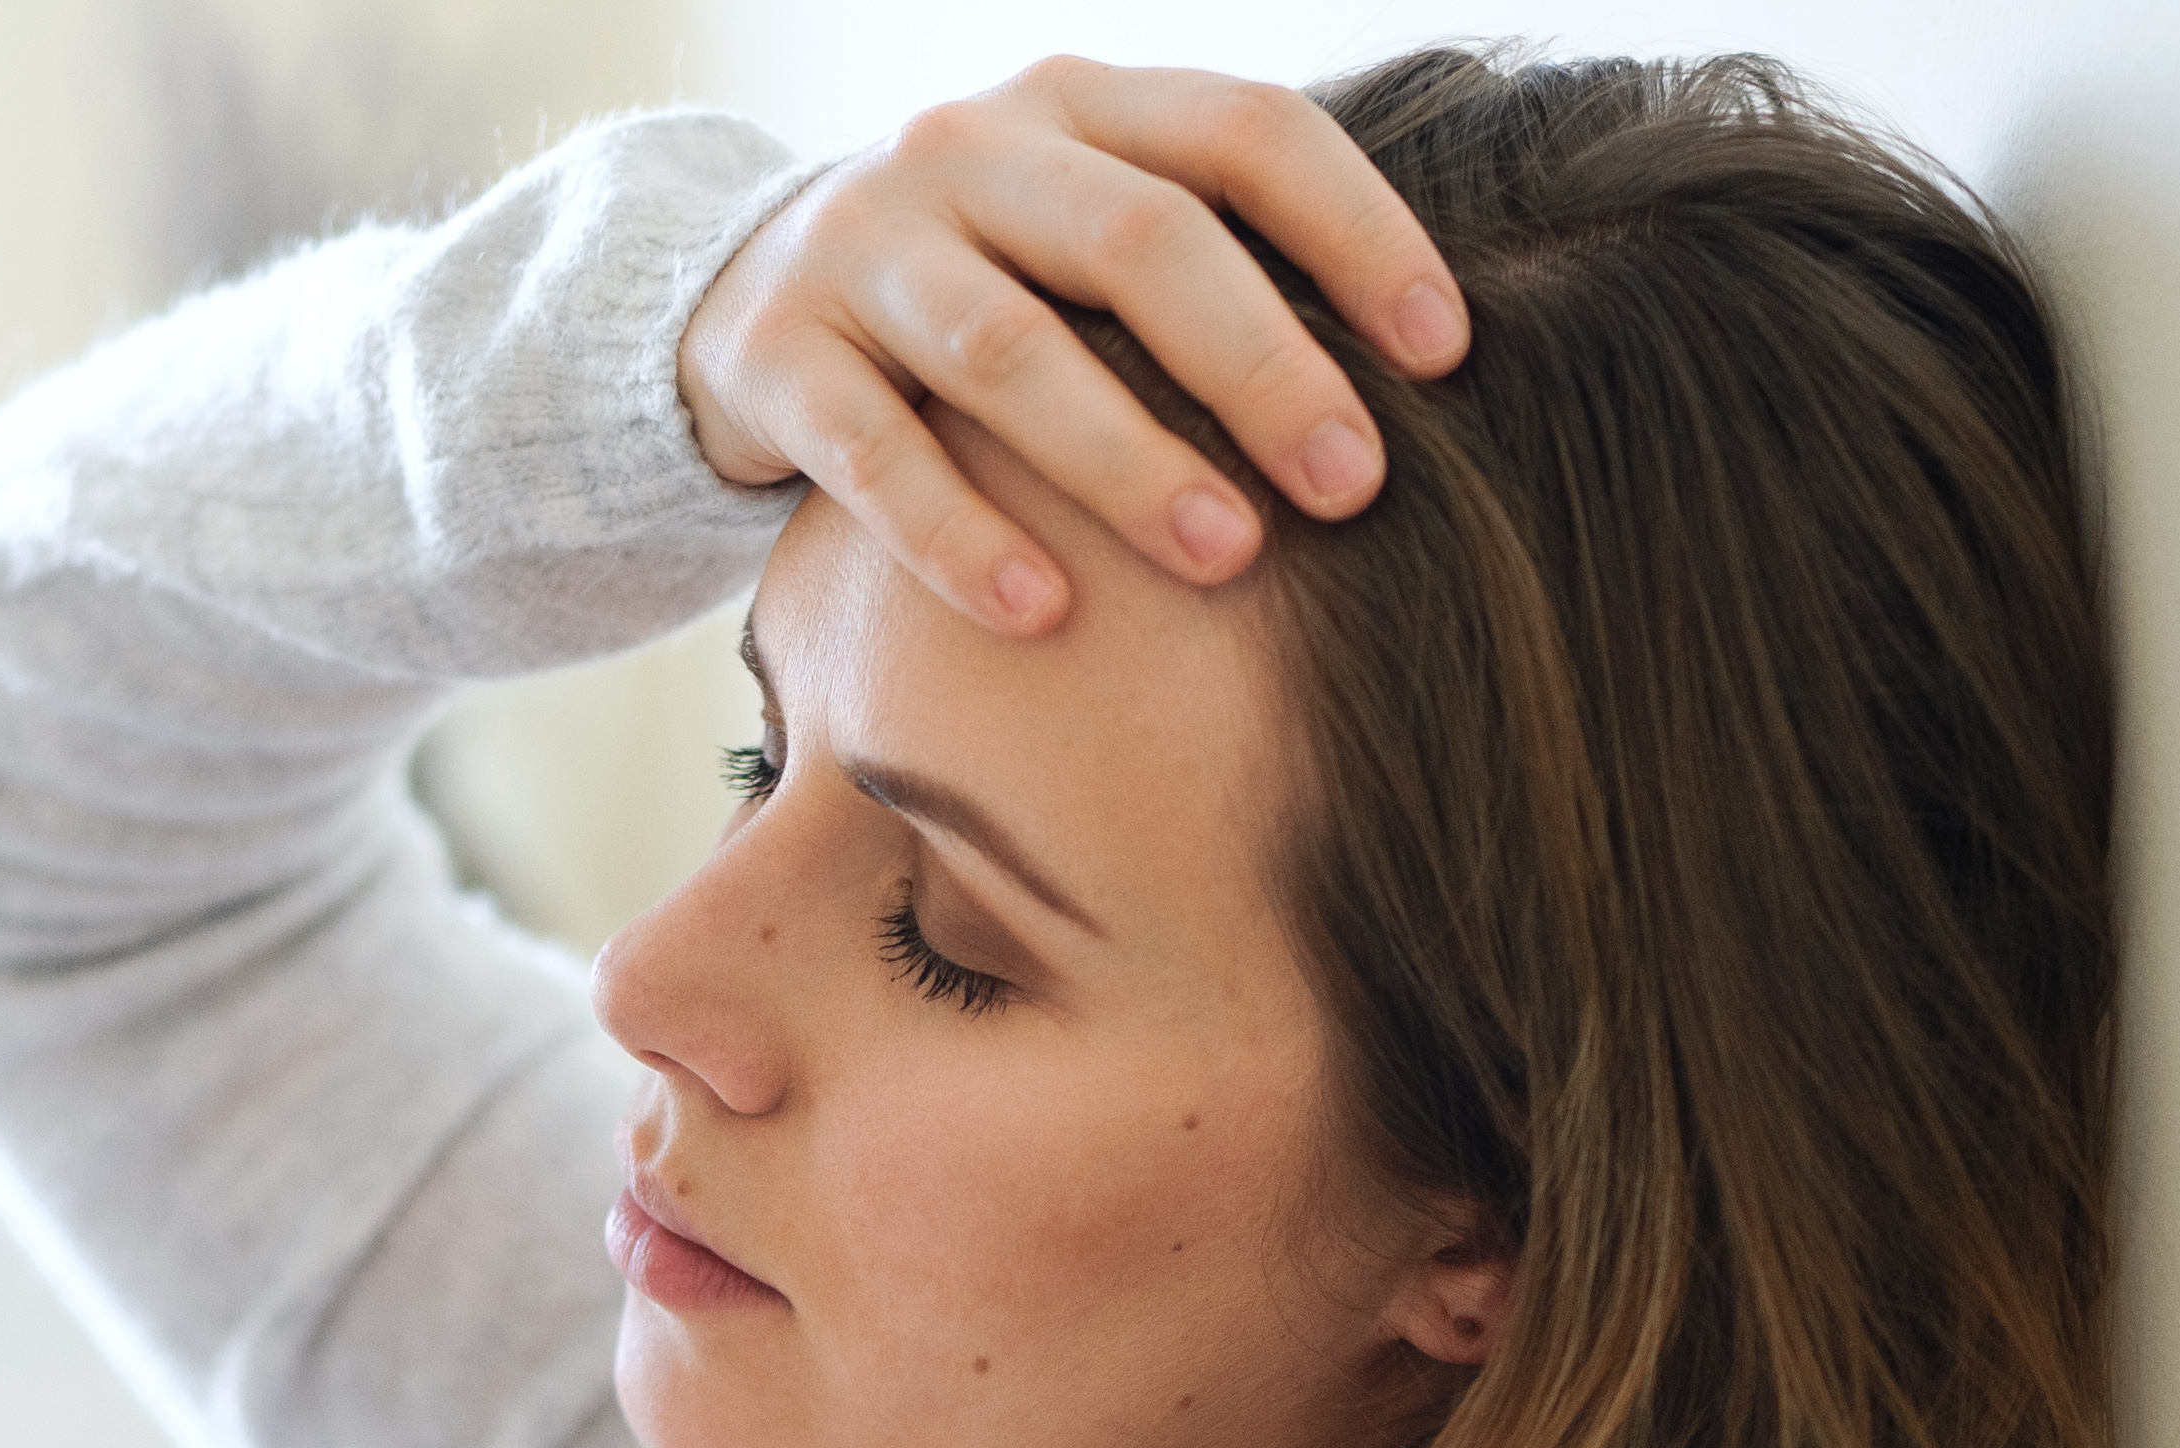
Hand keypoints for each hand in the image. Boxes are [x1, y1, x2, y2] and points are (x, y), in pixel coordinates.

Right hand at [680, 58, 1468, 632]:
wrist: (735, 298)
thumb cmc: (977, 285)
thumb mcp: (1080, 234)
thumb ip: (1205, 263)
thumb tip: (1411, 387)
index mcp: (1078, 105)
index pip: (1246, 133)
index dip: (1358, 233)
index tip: (1444, 354)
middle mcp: (968, 150)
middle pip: (1141, 241)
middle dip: (1262, 367)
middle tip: (1354, 485)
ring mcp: (861, 246)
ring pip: (1008, 350)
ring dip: (1128, 461)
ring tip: (1228, 556)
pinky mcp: (773, 356)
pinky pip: (873, 454)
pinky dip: (960, 536)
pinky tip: (1041, 609)